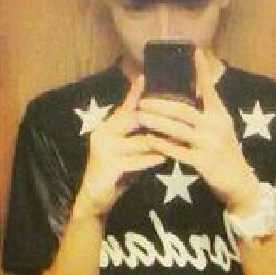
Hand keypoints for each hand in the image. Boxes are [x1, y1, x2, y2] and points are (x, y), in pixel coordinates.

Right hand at [75, 74, 165, 218]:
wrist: (96, 197)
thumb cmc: (117, 171)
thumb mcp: (130, 149)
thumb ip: (140, 134)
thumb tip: (160, 119)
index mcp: (108, 126)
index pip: (126, 106)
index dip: (136, 93)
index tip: (145, 77)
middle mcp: (103, 133)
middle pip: (134, 120)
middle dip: (157, 118)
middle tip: (179, 115)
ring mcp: (104, 149)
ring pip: (139, 141)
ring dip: (160, 141)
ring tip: (179, 138)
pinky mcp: (108, 166)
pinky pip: (135, 161)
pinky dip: (150, 160)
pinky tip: (163, 158)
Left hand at [138, 49, 260, 212]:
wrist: (238, 181)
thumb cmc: (224, 151)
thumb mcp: (221, 127)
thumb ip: (208, 110)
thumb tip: (195, 87)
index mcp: (219, 115)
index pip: (208, 88)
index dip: (200, 70)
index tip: (194, 51)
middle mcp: (215, 126)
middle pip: (184, 110)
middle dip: (161, 104)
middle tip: (143, 100)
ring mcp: (209, 144)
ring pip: (178, 130)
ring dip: (157, 122)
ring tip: (141, 116)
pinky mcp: (203, 162)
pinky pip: (178, 151)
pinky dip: (162, 144)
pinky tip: (150, 139)